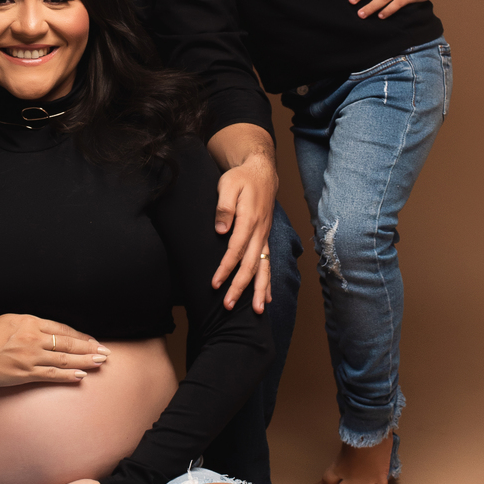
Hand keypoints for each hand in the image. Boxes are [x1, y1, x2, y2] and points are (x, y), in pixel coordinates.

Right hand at [0, 315, 110, 386]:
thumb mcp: (10, 320)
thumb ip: (30, 324)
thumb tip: (48, 331)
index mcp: (31, 322)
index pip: (62, 329)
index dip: (80, 335)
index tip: (93, 340)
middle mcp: (34, 338)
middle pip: (68, 343)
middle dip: (89, 347)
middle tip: (105, 352)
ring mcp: (31, 356)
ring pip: (64, 359)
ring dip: (85, 361)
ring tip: (100, 363)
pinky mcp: (25, 373)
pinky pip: (51, 374)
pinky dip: (68, 375)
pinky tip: (81, 376)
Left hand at [210, 151, 276, 311]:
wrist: (261, 172)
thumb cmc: (241, 178)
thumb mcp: (228, 185)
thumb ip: (224, 207)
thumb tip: (221, 229)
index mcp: (250, 220)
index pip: (236, 250)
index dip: (226, 268)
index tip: (215, 284)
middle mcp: (260, 232)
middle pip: (251, 265)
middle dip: (240, 287)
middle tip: (228, 306)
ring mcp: (264, 236)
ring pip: (264, 268)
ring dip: (260, 290)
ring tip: (257, 311)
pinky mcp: (265, 239)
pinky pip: (268, 264)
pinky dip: (268, 282)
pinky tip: (267, 298)